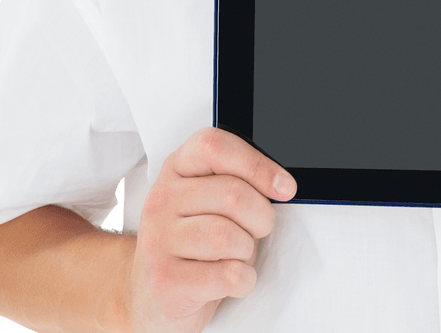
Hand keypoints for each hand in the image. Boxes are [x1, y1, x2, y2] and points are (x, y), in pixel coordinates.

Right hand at [126, 127, 296, 332]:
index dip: (257, 165)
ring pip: (227, 236)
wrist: (156, 294)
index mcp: (177, 168)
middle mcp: (161, 199)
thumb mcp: (213, 200)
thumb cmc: (196, 242)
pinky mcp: (164, 281)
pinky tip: (231, 279)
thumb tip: (283, 185)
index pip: (215, 147)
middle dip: (261, 216)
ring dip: (247, 250)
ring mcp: (157, 240)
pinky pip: (226, 275)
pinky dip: (243, 280)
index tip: (285, 187)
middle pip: (232, 194)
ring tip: (238, 254)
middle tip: (259, 228)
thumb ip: (239, 182)